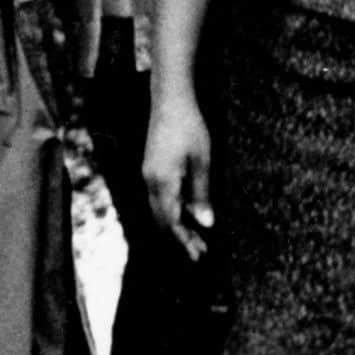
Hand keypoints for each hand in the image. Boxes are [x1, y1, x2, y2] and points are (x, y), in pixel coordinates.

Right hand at [143, 89, 212, 261]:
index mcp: (163, 182)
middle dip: (179, 237)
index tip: (199, 254)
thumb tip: (206, 224)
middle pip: (162, 220)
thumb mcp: (202, 161)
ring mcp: (148, 174)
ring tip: (195, 236)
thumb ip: (201, 194)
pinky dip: (172, 210)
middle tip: (200, 251)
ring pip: (158, 209)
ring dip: (175, 224)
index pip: (171, 222)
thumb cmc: (189, 127)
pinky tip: (187, 211)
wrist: (169, 100)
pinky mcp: (151, 168)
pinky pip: (158, 197)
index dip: (185, 240)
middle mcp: (150, 181)